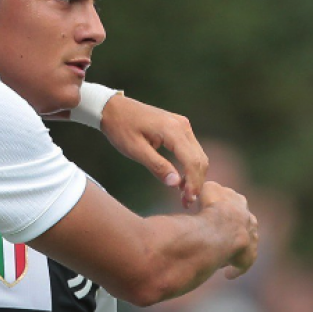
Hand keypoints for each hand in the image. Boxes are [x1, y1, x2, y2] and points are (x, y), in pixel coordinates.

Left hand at [99, 93, 206, 207]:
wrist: (113, 108)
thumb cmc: (121, 128)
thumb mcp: (135, 150)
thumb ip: (156, 166)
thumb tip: (176, 184)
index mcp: (173, 130)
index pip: (192, 161)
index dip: (192, 183)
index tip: (188, 201)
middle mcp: (183, 126)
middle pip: (200, 159)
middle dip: (196, 182)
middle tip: (186, 202)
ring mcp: (182, 125)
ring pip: (198, 155)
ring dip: (194, 175)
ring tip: (184, 195)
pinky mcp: (179, 127)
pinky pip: (191, 150)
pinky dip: (190, 166)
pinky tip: (181, 180)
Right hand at [197, 181, 258, 278]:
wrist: (223, 225)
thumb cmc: (211, 206)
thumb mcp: (207, 189)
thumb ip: (206, 190)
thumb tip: (199, 192)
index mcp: (239, 201)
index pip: (234, 204)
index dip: (223, 209)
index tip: (214, 214)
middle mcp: (249, 220)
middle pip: (242, 225)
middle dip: (233, 230)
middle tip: (220, 236)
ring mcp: (251, 239)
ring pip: (244, 246)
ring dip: (233, 250)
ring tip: (221, 256)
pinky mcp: (247, 256)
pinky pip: (242, 264)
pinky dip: (235, 269)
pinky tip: (227, 273)